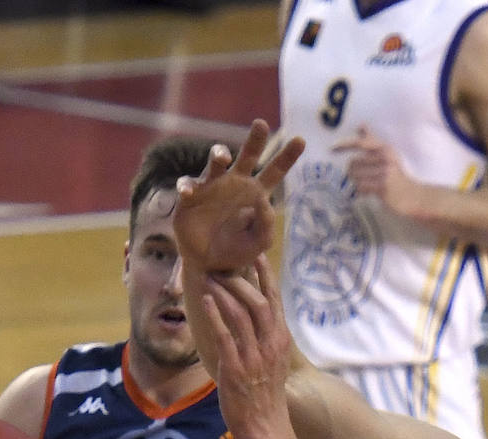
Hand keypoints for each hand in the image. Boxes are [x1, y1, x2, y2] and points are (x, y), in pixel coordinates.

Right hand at [174, 118, 304, 272]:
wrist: (208, 265)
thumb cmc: (235, 251)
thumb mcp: (257, 244)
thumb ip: (266, 226)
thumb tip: (264, 202)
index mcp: (256, 193)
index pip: (275, 171)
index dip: (287, 156)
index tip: (300, 140)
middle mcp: (236, 183)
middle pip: (248, 155)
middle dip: (255, 139)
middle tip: (261, 124)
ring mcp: (212, 186)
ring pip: (216, 161)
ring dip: (218, 154)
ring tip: (222, 157)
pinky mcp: (190, 196)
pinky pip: (188, 184)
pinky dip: (187, 186)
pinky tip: (188, 192)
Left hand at [199, 255, 292, 438]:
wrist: (265, 427)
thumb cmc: (265, 396)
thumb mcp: (271, 363)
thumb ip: (263, 340)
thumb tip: (250, 320)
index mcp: (280, 341)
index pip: (275, 300)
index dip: (266, 276)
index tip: (257, 254)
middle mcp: (270, 345)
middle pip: (258, 301)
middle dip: (239, 280)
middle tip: (221, 267)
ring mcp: (254, 357)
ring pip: (241, 314)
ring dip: (224, 293)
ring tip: (209, 279)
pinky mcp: (235, 369)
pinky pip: (225, 336)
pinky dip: (215, 316)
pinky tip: (206, 302)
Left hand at [334, 126, 420, 218]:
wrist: (412, 195)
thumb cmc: (396, 175)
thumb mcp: (387, 154)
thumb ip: (373, 140)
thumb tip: (361, 125)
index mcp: (384, 148)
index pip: (361, 142)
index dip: (345, 144)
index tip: (332, 148)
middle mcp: (385, 158)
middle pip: (353, 163)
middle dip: (352, 172)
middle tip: (360, 178)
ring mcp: (384, 172)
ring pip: (355, 177)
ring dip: (355, 183)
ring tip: (365, 185)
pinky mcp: (382, 187)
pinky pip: (361, 187)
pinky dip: (360, 191)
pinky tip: (366, 191)